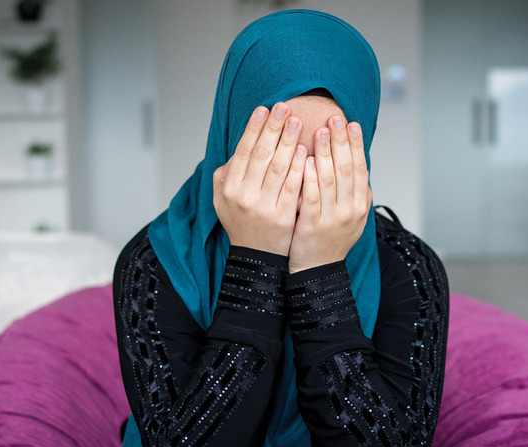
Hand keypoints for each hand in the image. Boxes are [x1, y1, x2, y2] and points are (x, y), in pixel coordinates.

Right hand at [213, 103, 307, 255]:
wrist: (256, 258)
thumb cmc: (242, 223)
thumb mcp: (223, 200)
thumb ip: (226, 174)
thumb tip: (238, 148)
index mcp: (230, 187)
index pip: (243, 151)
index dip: (253, 128)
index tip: (264, 109)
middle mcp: (244, 195)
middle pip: (261, 154)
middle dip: (273, 128)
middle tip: (284, 107)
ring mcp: (263, 206)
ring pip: (278, 167)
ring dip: (288, 141)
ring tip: (297, 121)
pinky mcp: (282, 216)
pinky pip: (292, 186)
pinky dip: (299, 167)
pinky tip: (305, 150)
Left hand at [288, 116, 371, 272]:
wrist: (317, 271)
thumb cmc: (329, 240)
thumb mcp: (351, 217)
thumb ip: (354, 192)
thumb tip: (359, 165)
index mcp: (359, 204)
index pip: (359, 167)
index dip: (356, 144)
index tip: (351, 123)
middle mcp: (350, 210)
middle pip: (346, 168)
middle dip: (341, 141)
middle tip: (335, 117)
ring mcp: (332, 218)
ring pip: (330, 180)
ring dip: (326, 153)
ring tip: (320, 131)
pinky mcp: (313, 226)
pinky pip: (312, 198)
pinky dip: (309, 178)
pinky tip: (305, 160)